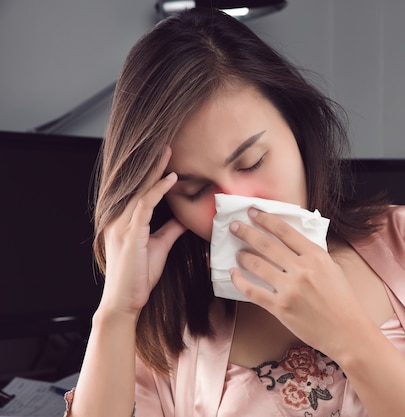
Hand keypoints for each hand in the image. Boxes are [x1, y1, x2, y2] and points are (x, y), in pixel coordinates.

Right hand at [98, 147, 186, 316]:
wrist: (125, 301)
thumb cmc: (139, 276)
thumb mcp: (160, 246)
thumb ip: (170, 229)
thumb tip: (184, 218)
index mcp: (125, 221)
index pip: (139, 191)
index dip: (152, 173)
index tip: (166, 157)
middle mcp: (119, 219)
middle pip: (137, 185)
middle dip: (152, 164)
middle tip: (167, 145)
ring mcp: (122, 226)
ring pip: (140, 190)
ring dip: (155, 171)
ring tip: (169, 153)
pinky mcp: (129, 234)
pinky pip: (144, 205)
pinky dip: (158, 190)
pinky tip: (171, 179)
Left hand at [229, 208, 370, 356]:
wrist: (347, 332)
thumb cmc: (342, 301)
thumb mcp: (332, 269)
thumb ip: (312, 255)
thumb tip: (291, 243)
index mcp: (316, 256)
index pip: (284, 231)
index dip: (265, 219)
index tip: (253, 212)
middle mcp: (302, 269)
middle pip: (266, 244)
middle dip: (246, 232)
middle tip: (235, 226)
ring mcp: (290, 289)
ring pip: (256, 265)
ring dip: (243, 256)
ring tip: (238, 252)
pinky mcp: (280, 308)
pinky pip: (252, 291)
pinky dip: (239, 281)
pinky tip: (233, 274)